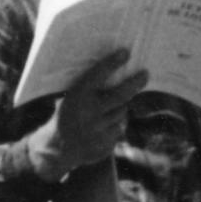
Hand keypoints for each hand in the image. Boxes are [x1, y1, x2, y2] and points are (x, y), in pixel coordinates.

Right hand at [24, 48, 146, 179]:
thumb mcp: (69, 99)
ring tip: (107, 110)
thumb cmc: (66, 116)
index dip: (112, 63)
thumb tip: (114, 73)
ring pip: (122, 112)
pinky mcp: (105, 144)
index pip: (98, 75)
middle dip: (135, 83)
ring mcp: (98, 130)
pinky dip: (114, 126)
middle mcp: (89, 113)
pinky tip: (100, 128)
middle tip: (145, 74)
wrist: (56, 149)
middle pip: (121, 94)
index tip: (126, 52)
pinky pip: (118, 129)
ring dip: (119, 108)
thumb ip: (88, 89)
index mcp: (77, 97)